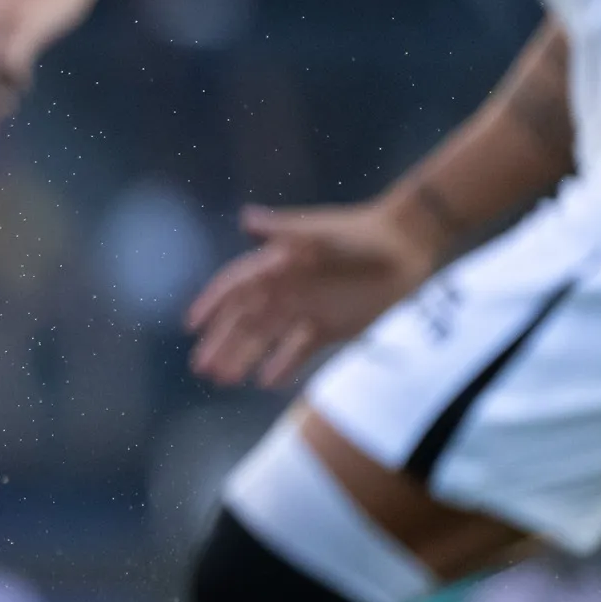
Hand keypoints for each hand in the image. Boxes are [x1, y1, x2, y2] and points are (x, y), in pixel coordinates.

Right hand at [185, 200, 437, 388]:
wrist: (408, 242)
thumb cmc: (362, 233)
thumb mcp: (323, 232)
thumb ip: (285, 229)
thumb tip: (245, 219)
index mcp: (276, 264)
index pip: (235, 286)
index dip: (212, 304)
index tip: (193, 326)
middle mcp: (285, 288)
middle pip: (245, 319)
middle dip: (222, 343)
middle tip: (202, 368)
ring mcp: (306, 308)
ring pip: (265, 338)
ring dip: (243, 357)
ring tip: (224, 380)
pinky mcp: (330, 326)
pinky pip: (298, 349)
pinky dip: (282, 365)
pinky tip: (265, 382)